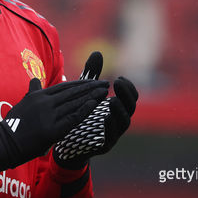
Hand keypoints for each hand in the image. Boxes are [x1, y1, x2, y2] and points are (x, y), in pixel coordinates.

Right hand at [0, 78, 108, 170]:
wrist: (5, 143)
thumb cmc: (14, 125)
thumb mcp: (22, 103)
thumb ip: (32, 91)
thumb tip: (36, 79)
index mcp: (38, 95)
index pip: (64, 86)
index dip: (80, 84)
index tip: (93, 81)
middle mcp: (45, 102)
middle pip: (72, 92)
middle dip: (90, 87)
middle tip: (105, 83)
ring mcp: (49, 115)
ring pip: (75, 103)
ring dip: (92, 96)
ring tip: (105, 91)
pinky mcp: (52, 130)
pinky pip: (73, 117)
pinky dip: (85, 109)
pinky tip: (96, 104)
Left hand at [53, 52, 138, 168]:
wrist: (67, 141)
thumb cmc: (80, 113)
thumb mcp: (85, 92)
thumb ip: (92, 74)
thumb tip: (97, 52)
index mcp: (117, 107)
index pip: (131, 96)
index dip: (128, 87)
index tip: (119, 77)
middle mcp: (119, 120)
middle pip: (131, 107)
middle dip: (126, 94)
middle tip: (117, 82)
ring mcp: (113, 134)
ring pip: (124, 123)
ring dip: (120, 111)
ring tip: (112, 100)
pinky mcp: (103, 145)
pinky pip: (111, 137)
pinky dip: (110, 127)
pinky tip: (105, 118)